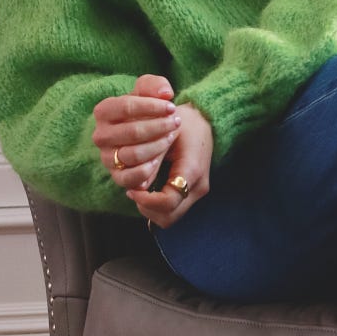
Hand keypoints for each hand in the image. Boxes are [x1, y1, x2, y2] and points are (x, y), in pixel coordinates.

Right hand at [93, 74, 179, 192]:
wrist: (143, 132)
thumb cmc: (145, 109)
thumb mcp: (149, 90)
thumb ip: (155, 85)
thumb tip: (164, 94)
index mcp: (104, 111)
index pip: (126, 106)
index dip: (152, 107)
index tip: (172, 107)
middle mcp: (101, 135)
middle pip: (133, 132)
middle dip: (159, 127)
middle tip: (176, 123)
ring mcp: (107, 157)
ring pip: (133, 154)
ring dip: (158, 146)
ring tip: (171, 137)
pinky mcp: (116, 175)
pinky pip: (128, 178)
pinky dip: (145, 171)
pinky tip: (158, 161)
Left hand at [127, 102, 212, 228]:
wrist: (205, 118)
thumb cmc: (183, 122)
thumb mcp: (164, 134)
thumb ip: (152, 159)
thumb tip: (137, 186)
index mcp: (192, 171)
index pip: (167, 202)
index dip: (145, 200)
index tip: (131, 189)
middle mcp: (198, 186)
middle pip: (168, 217)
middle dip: (146, 208)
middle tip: (133, 191)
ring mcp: (199, 190)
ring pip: (170, 217)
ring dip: (151, 209)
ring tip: (139, 191)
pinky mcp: (195, 191)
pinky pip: (174, 209)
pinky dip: (159, 205)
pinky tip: (149, 189)